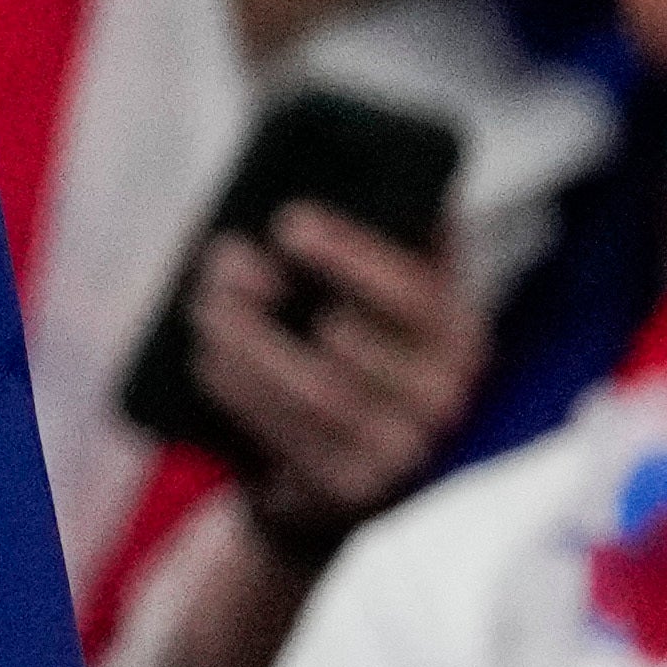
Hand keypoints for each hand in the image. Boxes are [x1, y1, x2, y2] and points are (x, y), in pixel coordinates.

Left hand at [193, 200, 486, 548]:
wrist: (350, 460)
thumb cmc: (361, 345)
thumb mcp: (388, 290)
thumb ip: (399, 236)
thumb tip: (396, 179)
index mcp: (459, 332)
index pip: (414, 292)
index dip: (352, 255)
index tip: (289, 223)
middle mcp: (444, 396)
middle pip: (345, 344)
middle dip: (268, 299)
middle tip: (225, 262)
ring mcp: (403, 450)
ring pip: (312, 392)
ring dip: (243, 343)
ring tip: (207, 309)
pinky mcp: (353, 487)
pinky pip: (287, 437)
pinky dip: (238, 391)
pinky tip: (210, 358)